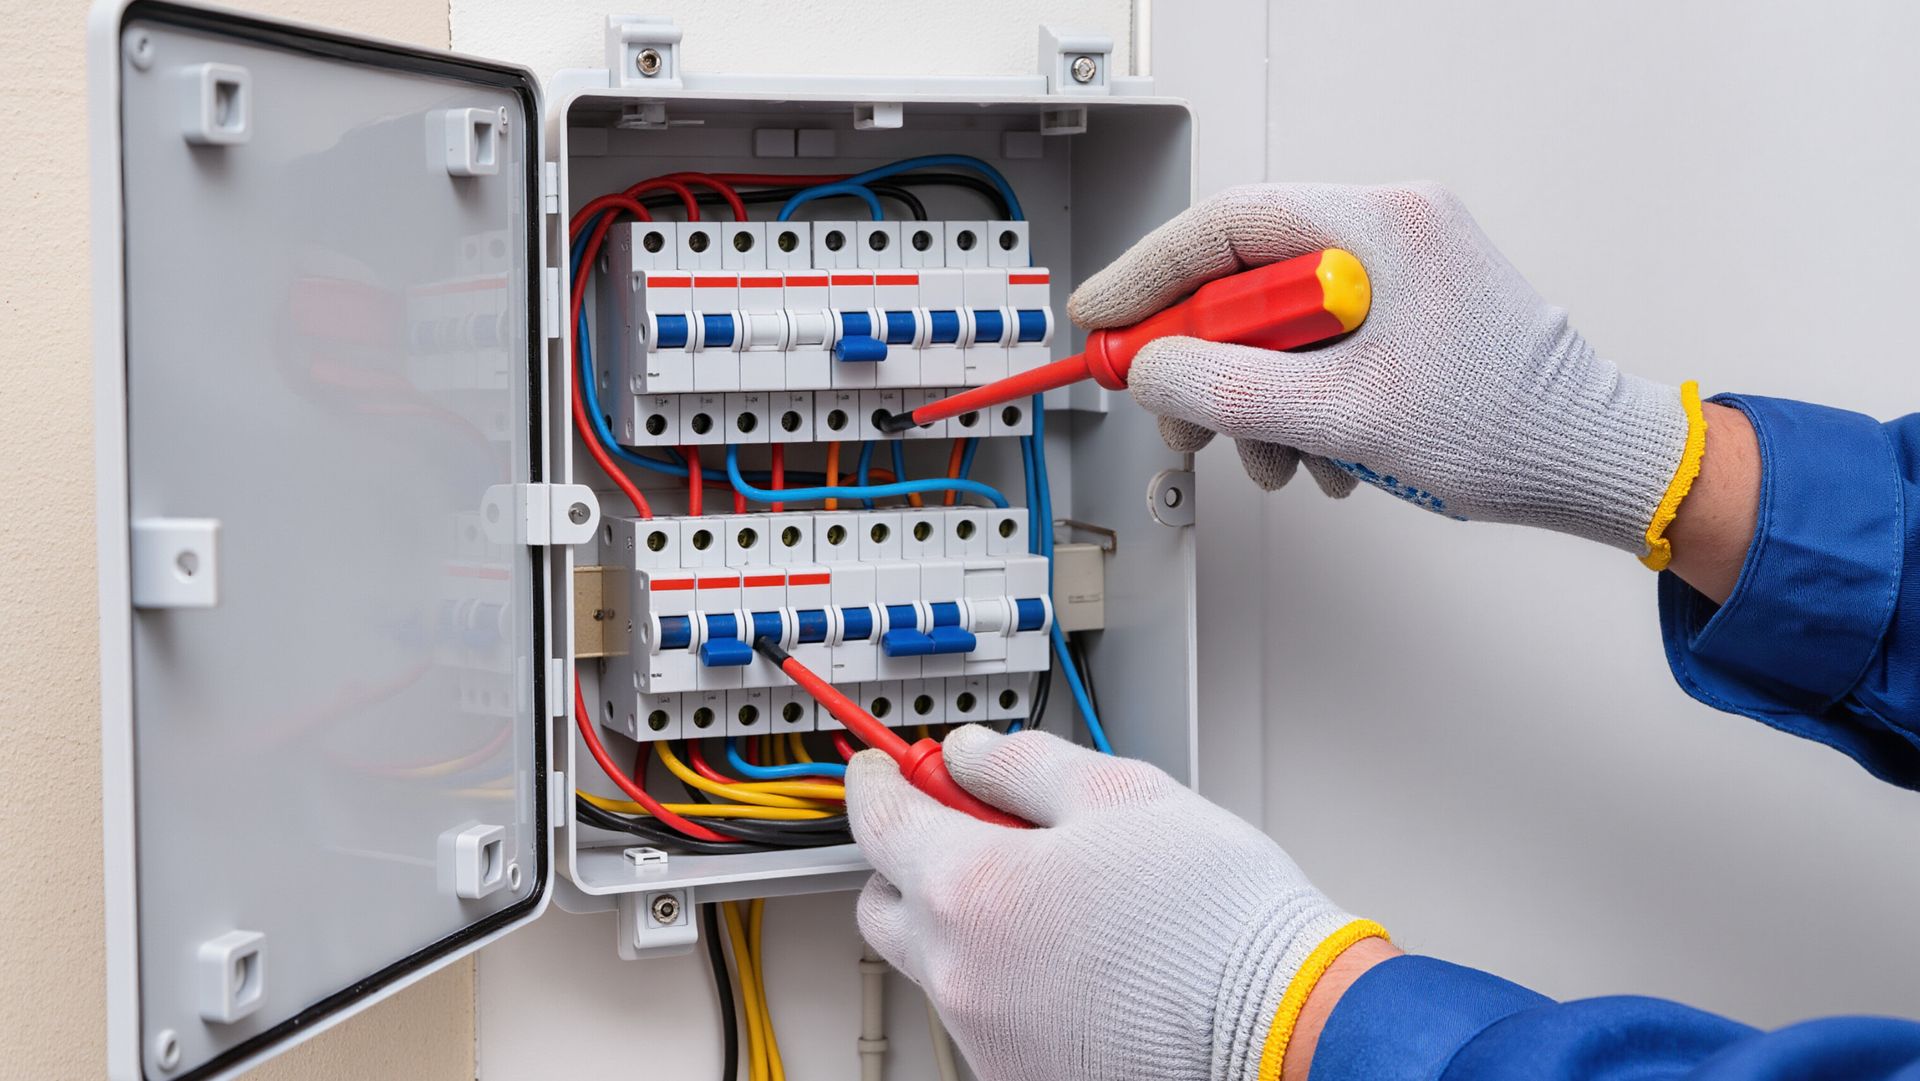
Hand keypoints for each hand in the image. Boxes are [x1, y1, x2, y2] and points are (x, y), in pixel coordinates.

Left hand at [848, 726, 1380, 1080]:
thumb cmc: (1215, 915)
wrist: (1281, 1023)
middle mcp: (958, 974)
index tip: (887, 767)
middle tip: (972, 829)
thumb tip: (974, 752)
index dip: (880, 780)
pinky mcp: (1019, 1076)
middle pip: (885, 905)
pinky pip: (984, 1015)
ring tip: (1058, 898)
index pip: (879, 821)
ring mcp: (985, 1036)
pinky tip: (1077, 956)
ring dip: (967, 922)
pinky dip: (1006, 979)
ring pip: (938, 965)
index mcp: (969, 889)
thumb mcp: (1120, 794)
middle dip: (912, 859)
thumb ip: (1024, 764)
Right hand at [1069, 183, 1692, 554]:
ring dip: (1256, 400)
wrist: (1594, 462)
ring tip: (1277, 460)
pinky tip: (1322, 455)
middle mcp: (1389, 231)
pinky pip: (1316, 347)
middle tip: (1177, 416)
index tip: (1103, 321)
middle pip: (1244, 279)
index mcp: (1381, 226)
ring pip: (1275, 324)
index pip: (1226, 224)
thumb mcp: (1348, 416)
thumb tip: (1154, 369)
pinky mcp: (1406, 312)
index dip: (1149, 275)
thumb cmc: (1512, 428)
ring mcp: (1399, 271)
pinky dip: (1299, 404)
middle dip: (1206, 362)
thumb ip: (1234, 388)